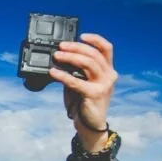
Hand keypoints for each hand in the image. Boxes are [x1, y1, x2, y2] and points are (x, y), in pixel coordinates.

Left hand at [50, 33, 117, 152]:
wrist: (89, 125)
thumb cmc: (83, 103)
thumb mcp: (81, 83)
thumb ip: (76, 71)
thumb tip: (60, 59)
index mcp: (108, 70)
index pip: (106, 49)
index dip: (95, 39)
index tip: (81, 35)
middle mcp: (108, 75)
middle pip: (94, 54)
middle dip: (76, 48)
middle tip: (60, 46)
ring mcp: (103, 85)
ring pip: (87, 64)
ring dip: (70, 57)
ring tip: (56, 56)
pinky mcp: (94, 94)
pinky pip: (76, 81)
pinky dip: (63, 75)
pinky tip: (53, 72)